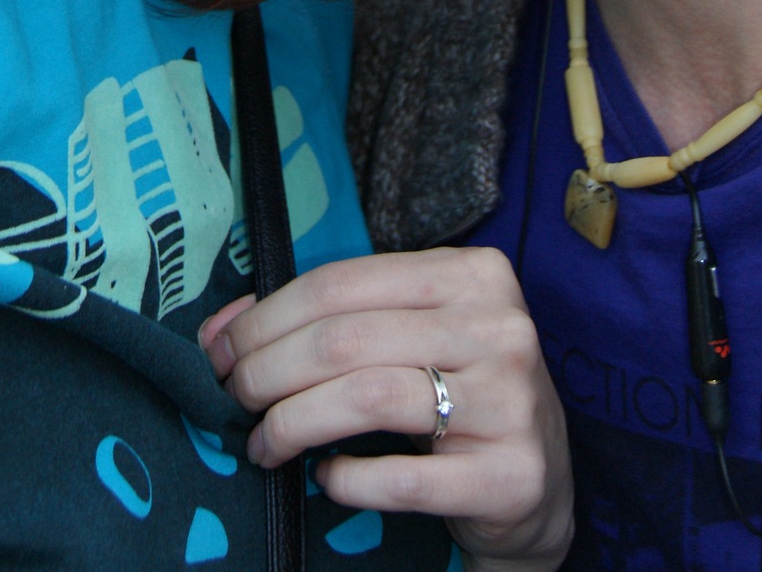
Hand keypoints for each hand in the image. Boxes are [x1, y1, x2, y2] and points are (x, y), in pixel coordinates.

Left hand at [198, 247, 572, 571]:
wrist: (541, 486)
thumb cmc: (457, 394)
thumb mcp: (406, 335)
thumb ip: (330, 318)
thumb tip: (221, 328)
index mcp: (470, 274)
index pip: (341, 284)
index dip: (266, 316)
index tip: (220, 349)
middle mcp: (498, 327)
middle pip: (346, 339)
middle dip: (267, 370)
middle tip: (231, 399)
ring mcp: (511, 401)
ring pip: (367, 397)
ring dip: (292, 423)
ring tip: (263, 444)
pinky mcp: (511, 476)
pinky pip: (403, 478)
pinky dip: (348, 480)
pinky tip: (325, 480)